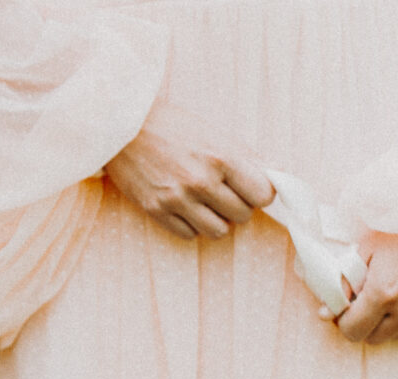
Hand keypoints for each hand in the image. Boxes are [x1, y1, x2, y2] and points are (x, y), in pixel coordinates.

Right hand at [106, 98, 272, 240]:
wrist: (120, 124)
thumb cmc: (171, 125)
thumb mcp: (213, 132)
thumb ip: (245, 157)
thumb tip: (278, 176)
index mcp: (220, 157)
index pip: (262, 195)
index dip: (259, 193)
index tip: (250, 188)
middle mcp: (200, 180)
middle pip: (242, 216)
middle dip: (237, 205)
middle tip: (223, 191)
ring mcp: (177, 198)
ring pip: (219, 231)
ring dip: (216, 219)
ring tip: (204, 201)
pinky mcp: (156, 210)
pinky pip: (190, 235)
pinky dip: (191, 225)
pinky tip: (184, 206)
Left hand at [333, 233, 397, 344]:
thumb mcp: (368, 248)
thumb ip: (345, 282)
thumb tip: (325, 312)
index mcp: (384, 291)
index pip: (352, 331)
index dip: (345, 321)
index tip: (348, 310)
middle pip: (374, 339)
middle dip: (367, 323)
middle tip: (371, 301)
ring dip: (392, 322)